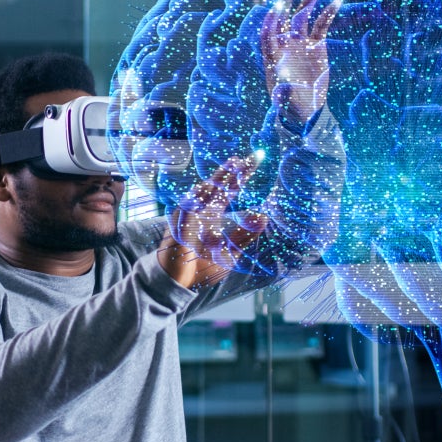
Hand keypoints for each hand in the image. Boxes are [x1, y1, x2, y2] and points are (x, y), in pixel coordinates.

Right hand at [159, 155, 266, 288]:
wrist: (178, 283)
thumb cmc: (201, 267)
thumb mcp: (230, 252)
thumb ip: (244, 235)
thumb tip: (263, 217)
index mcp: (212, 214)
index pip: (228, 191)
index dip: (240, 177)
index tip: (254, 162)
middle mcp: (200, 211)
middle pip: (217, 186)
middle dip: (231, 171)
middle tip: (247, 158)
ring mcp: (188, 217)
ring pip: (202, 193)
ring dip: (217, 179)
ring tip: (232, 166)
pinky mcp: (178, 227)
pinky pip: (188, 209)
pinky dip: (198, 198)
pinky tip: (209, 186)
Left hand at [260, 0, 340, 125]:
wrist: (306, 108)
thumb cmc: (290, 105)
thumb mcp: (284, 99)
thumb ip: (283, 90)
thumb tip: (282, 85)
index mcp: (273, 55)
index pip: (268, 33)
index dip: (271, 20)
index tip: (277, 7)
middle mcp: (285, 45)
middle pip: (283, 19)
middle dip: (286, 2)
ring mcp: (301, 43)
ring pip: (303, 18)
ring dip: (308, 3)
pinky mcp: (317, 46)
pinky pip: (322, 26)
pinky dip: (328, 14)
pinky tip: (336, 1)